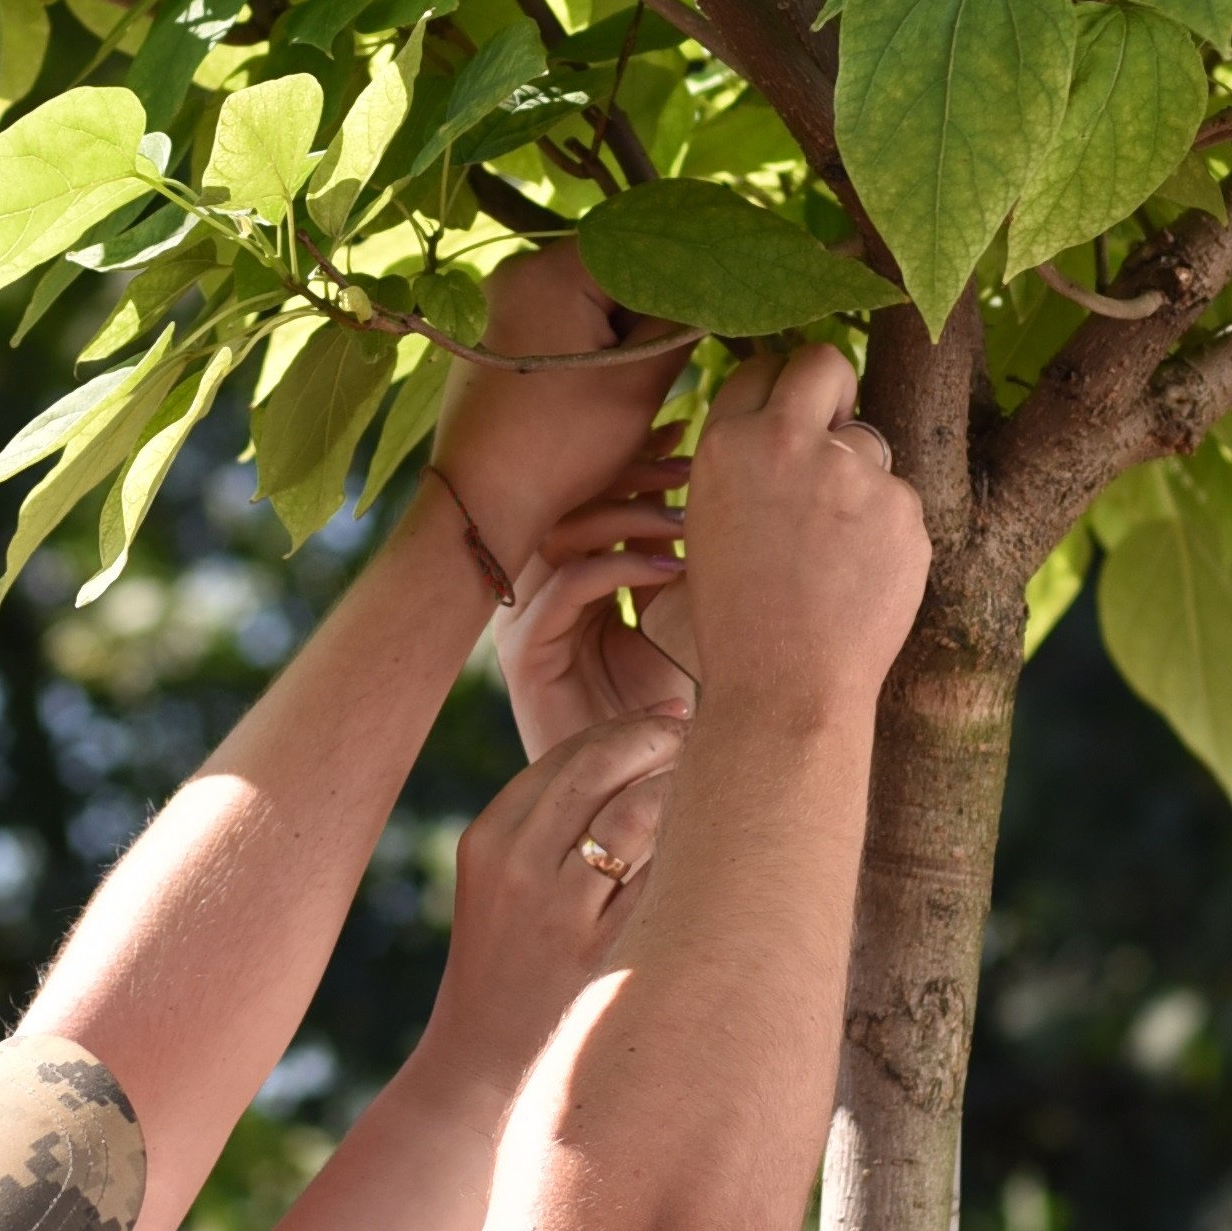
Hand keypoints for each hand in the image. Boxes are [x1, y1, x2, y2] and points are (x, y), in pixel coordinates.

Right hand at [417, 714, 685, 1096]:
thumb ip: (548, 825)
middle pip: (605, 761)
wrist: (481, 1073)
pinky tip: (722, 850)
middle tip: (705, 740)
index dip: (630, 726)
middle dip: (664, 738)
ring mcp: (563, 912)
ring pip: (643, 809)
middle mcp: (520, 866)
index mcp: (490, 840)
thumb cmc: (510, 968)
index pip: (570, 750)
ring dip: (690, 785)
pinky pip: (667, 876)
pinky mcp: (605, 955)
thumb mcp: (502, 887)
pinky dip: (698, 849)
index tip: (673, 721)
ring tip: (720, 788)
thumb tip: (639, 749)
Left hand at [429, 243, 681, 593]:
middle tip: (691, 332)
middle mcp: (515, 272)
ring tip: (654, 358)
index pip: (638, 248)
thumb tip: (712, 294)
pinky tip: (612, 368)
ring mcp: (497, 303)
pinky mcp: (491, 333)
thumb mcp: (637, 385)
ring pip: (582, 294)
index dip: (684, 274)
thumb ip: (680, 327)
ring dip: (622, 320)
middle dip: (652, 299)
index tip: (717, 296)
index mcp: (549, 271)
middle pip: (607, 268)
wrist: (481, 499)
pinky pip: (554, 316)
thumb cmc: (562, 443)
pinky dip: (589, 334)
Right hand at [494, 456, 693, 756]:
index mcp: (567, 577)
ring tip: (690, 514)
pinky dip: (621, 567)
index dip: (630, 460)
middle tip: (686, 458)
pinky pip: (567, 587)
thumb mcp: (677, 623)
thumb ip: (672, 563)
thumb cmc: (665, 715)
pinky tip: (674, 567)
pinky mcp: (526, 656)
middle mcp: (537, 591)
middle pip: (567, 502)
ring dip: (629, 514)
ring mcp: (525, 621)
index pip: (588, 497)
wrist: (635, 799)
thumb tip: (706, 491)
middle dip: (629, 472)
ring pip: (563, 535)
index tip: (679, 431)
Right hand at [677, 344, 925, 723]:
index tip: (787, 417)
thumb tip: (786, 425)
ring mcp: (854, 472)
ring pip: (870, 445)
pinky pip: (900, 500)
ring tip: (834, 553)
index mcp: (726, 444)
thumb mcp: (709, 525)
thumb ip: (746, 465)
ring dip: (860, 481)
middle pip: (824, 363)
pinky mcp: (904, 507)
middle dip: (832, 386)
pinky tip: (861, 578)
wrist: (786, 689)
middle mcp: (789, 443)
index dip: (776, 393)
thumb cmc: (739, 620)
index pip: (760, 370)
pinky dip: (888, 532)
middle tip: (833, 429)